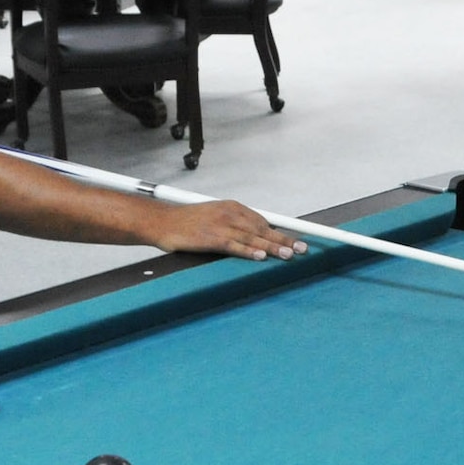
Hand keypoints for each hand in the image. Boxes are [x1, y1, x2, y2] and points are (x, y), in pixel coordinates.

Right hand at [153, 201, 307, 261]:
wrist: (162, 222)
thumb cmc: (187, 222)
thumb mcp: (215, 216)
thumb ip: (235, 225)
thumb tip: (256, 237)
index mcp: (233, 207)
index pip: (263, 220)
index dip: (281, 231)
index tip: (298, 239)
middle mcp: (230, 214)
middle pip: (262, 229)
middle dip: (283, 239)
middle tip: (302, 249)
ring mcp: (220, 226)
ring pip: (252, 238)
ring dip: (272, 247)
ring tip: (288, 255)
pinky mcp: (210, 238)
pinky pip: (233, 246)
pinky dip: (248, 251)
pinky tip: (260, 256)